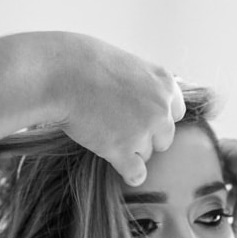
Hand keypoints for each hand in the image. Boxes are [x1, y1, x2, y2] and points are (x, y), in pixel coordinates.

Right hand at [49, 34, 185, 185]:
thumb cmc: (85, 63)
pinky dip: (129, 173)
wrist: (60, 73)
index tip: (139, 115)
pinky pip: (136, 174)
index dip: (157, 117)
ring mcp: (143, 130)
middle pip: (165, 138)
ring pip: (146, 154)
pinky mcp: (123, 149)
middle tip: (119, 125)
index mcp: (164, 83)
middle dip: (146, 136)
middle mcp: (160, 108)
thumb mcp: (127, 65)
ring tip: (104, 132)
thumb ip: (145, 86)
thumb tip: (154, 106)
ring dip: (129, 149)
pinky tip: (118, 165)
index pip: (176, 112)